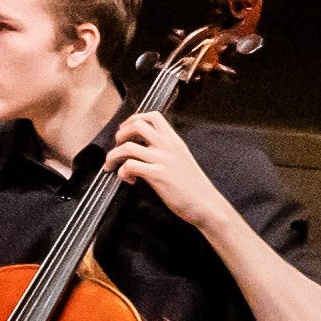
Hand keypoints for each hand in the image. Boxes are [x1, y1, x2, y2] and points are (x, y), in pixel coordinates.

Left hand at [106, 110, 231, 241]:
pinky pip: (130, 166)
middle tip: (117, 147)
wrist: (206, 203)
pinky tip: (129, 180)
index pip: (153, 116)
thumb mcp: (181, 158)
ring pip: (127, 146)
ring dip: (113, 155)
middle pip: (137, 125)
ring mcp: (163, 160)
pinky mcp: (157, 175)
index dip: (133, 119)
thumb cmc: (193, 185)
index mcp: (174, 141)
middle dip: (120, 134)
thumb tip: (143, 147)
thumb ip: (165, 149)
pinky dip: (122, 172)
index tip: (125, 130)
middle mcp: (168, 146)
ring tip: (113, 165)